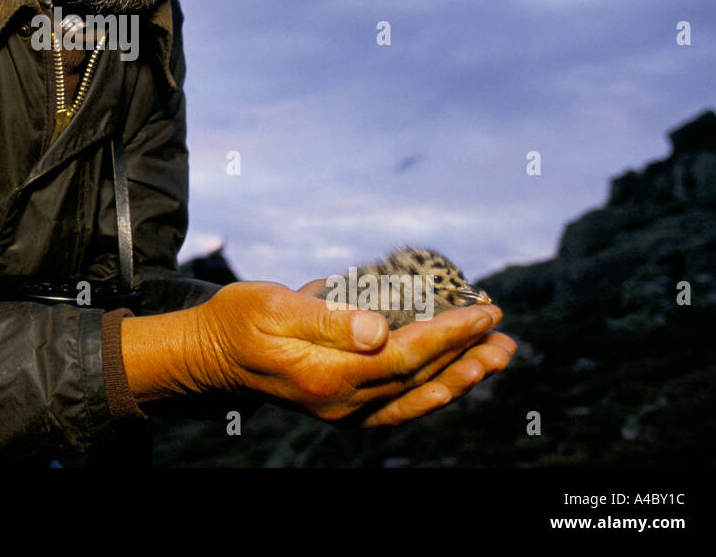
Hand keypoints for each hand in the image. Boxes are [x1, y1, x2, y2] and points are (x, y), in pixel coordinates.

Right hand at [190, 280, 514, 426]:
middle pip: (418, 379)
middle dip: (466, 353)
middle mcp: (341, 402)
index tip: (484, 311)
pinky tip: (453, 377)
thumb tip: (379, 329)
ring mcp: (343, 410)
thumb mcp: (273, 305)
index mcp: (327, 376)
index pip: (404, 356)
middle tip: (505, 329)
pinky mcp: (342, 406)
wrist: (210, 355)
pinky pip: (398, 406)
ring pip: (415, 396)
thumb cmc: (238, 320)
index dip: (449, 334)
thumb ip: (326, 317)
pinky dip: (431, 391)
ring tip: (497, 354)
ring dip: (460, 375)